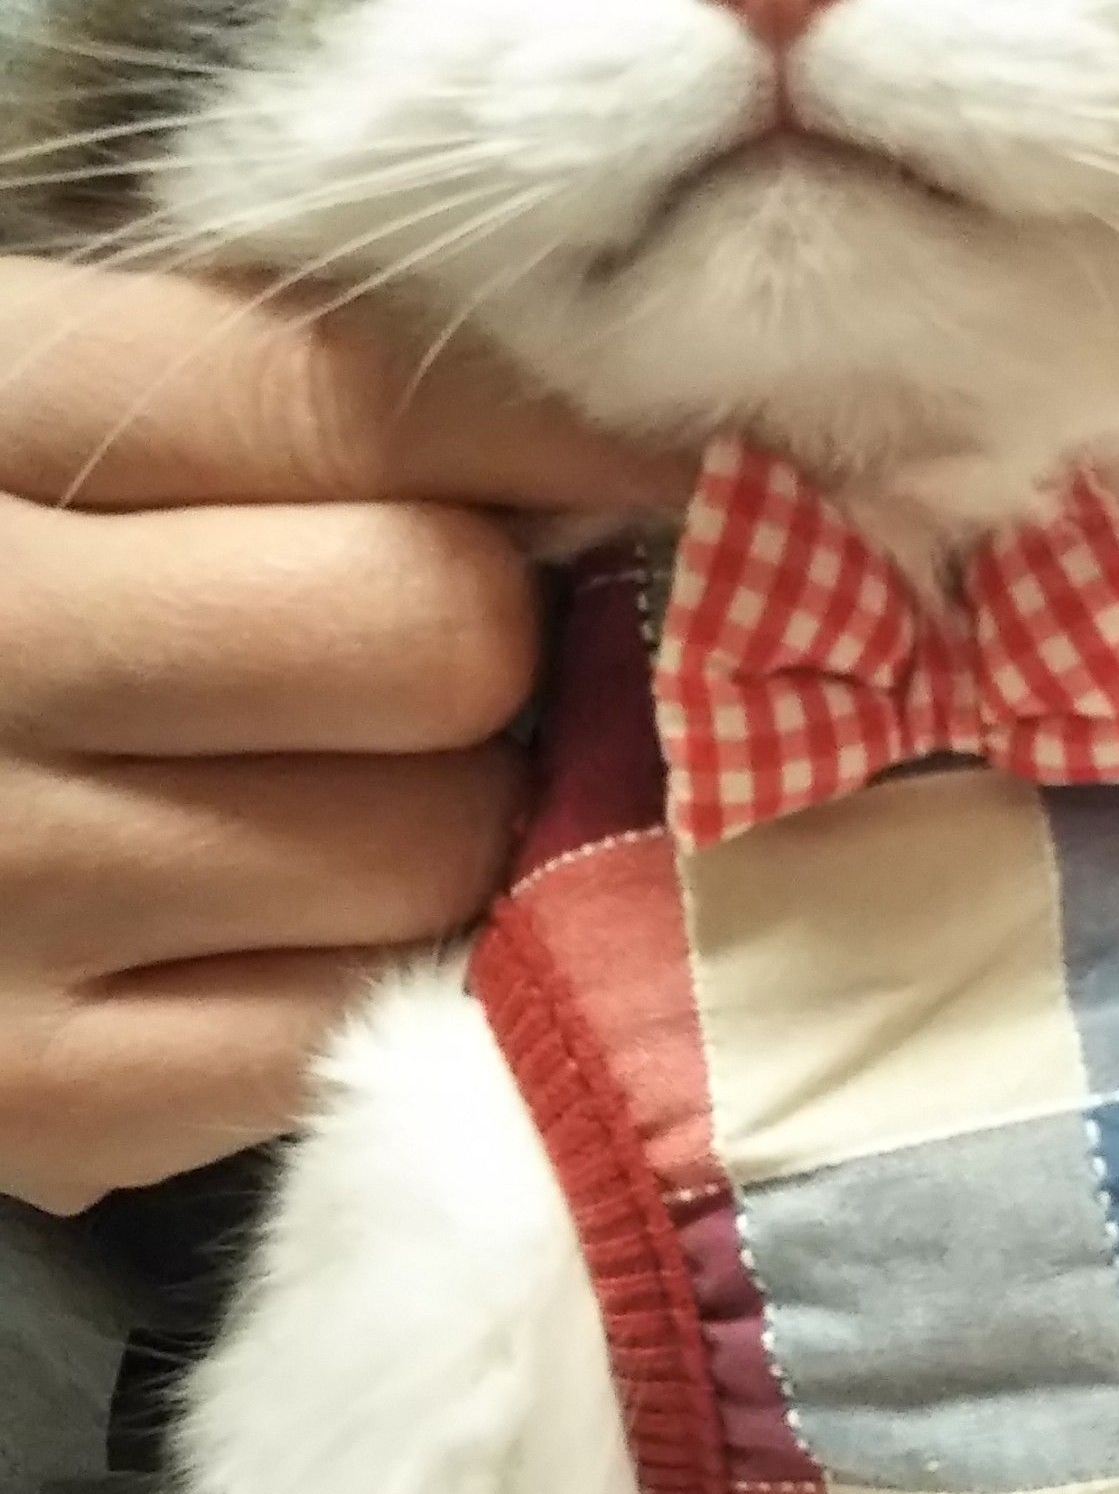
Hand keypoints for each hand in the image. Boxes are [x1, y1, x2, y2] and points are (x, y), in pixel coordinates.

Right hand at [0, 264, 672, 1211]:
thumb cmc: (13, 588)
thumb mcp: (86, 432)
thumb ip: (310, 408)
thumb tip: (642, 460)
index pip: (356, 403)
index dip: (561, 437)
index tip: (676, 468)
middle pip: (443, 636)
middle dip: (492, 652)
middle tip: (437, 668)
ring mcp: (9, 882)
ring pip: (441, 849)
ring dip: (456, 832)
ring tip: (335, 803)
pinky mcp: (43, 1091)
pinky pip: (370, 1024)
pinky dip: (385, 989)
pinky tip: (291, 933)